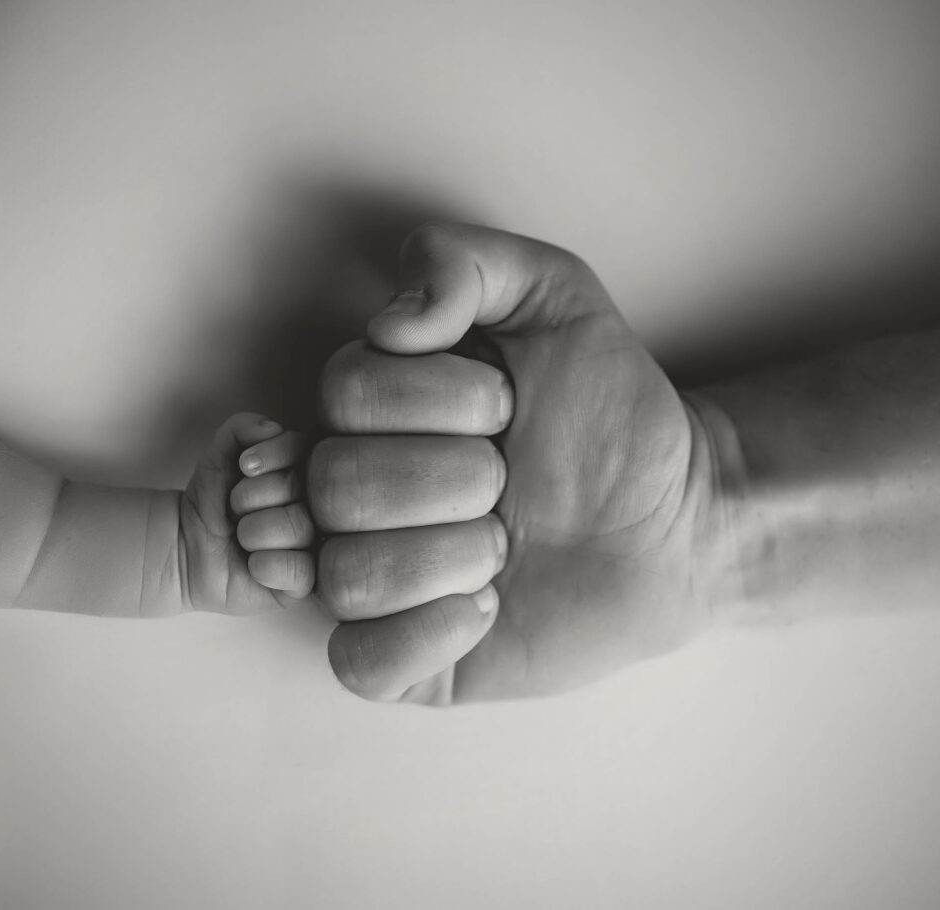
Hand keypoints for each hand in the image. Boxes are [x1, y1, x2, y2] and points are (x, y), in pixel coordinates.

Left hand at [180, 412, 314, 612]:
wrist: (187, 547)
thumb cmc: (214, 501)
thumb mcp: (221, 454)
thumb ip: (241, 428)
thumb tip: (271, 428)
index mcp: (308, 474)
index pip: (304, 450)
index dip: (269, 457)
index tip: (242, 468)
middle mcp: (320, 509)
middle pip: (295, 488)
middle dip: (249, 497)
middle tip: (236, 510)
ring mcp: (317, 546)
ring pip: (296, 528)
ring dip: (251, 532)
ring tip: (242, 538)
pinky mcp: (306, 583)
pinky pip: (298, 569)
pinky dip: (263, 566)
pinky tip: (252, 565)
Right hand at [309, 224, 733, 702]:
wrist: (670, 519)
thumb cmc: (610, 416)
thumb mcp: (558, 302)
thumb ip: (470, 263)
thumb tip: (391, 320)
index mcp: (371, 414)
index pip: (345, 393)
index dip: (442, 401)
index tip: (507, 408)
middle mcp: (353, 496)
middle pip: (340, 488)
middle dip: (458, 479)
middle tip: (510, 483)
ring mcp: (371, 582)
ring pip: (349, 576)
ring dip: (454, 556)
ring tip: (506, 546)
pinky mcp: (401, 660)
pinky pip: (360, 662)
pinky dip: (426, 634)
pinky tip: (486, 607)